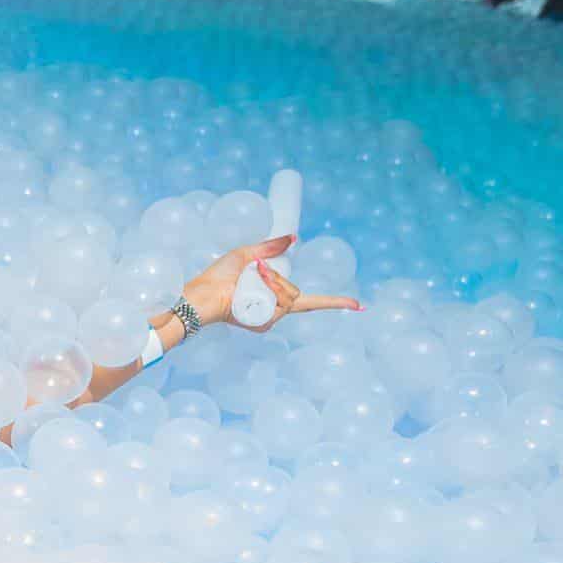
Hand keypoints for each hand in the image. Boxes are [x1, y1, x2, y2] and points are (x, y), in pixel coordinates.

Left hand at [177, 235, 360, 332]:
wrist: (202, 293)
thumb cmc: (218, 277)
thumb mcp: (247, 254)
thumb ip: (271, 247)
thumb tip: (294, 237)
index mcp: (275, 297)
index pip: (311, 302)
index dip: (336, 302)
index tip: (359, 305)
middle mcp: (275, 311)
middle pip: (296, 293)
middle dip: (281, 278)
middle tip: (258, 269)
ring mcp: (270, 320)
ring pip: (289, 298)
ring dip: (274, 282)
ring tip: (253, 276)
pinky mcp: (263, 324)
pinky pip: (279, 306)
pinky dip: (270, 290)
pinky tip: (253, 287)